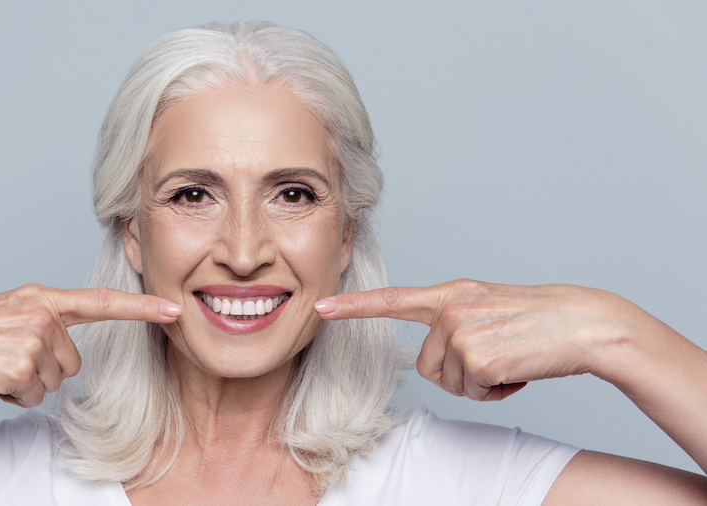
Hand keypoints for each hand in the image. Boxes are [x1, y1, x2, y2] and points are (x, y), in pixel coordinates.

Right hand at [0, 284, 180, 407]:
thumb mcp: (9, 310)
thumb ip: (45, 319)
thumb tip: (68, 351)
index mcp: (42, 297)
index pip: (102, 302)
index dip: (142, 309)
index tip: (174, 310)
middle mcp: (42, 314)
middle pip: (74, 361)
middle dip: (45, 369)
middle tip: (7, 356)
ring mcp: (32, 340)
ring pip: (55, 381)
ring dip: (28, 383)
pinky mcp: (20, 367)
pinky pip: (34, 397)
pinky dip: (14, 396)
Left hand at [315, 279, 638, 400]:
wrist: (583, 323)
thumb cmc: (538, 321)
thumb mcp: (488, 308)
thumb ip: (455, 322)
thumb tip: (434, 358)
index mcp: (452, 294)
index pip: (393, 300)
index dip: (354, 308)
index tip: (321, 308)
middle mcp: (450, 308)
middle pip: (427, 367)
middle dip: (459, 375)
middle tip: (496, 358)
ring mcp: (461, 331)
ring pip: (449, 383)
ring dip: (480, 383)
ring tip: (509, 359)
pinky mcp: (476, 355)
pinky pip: (474, 392)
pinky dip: (497, 391)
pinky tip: (517, 369)